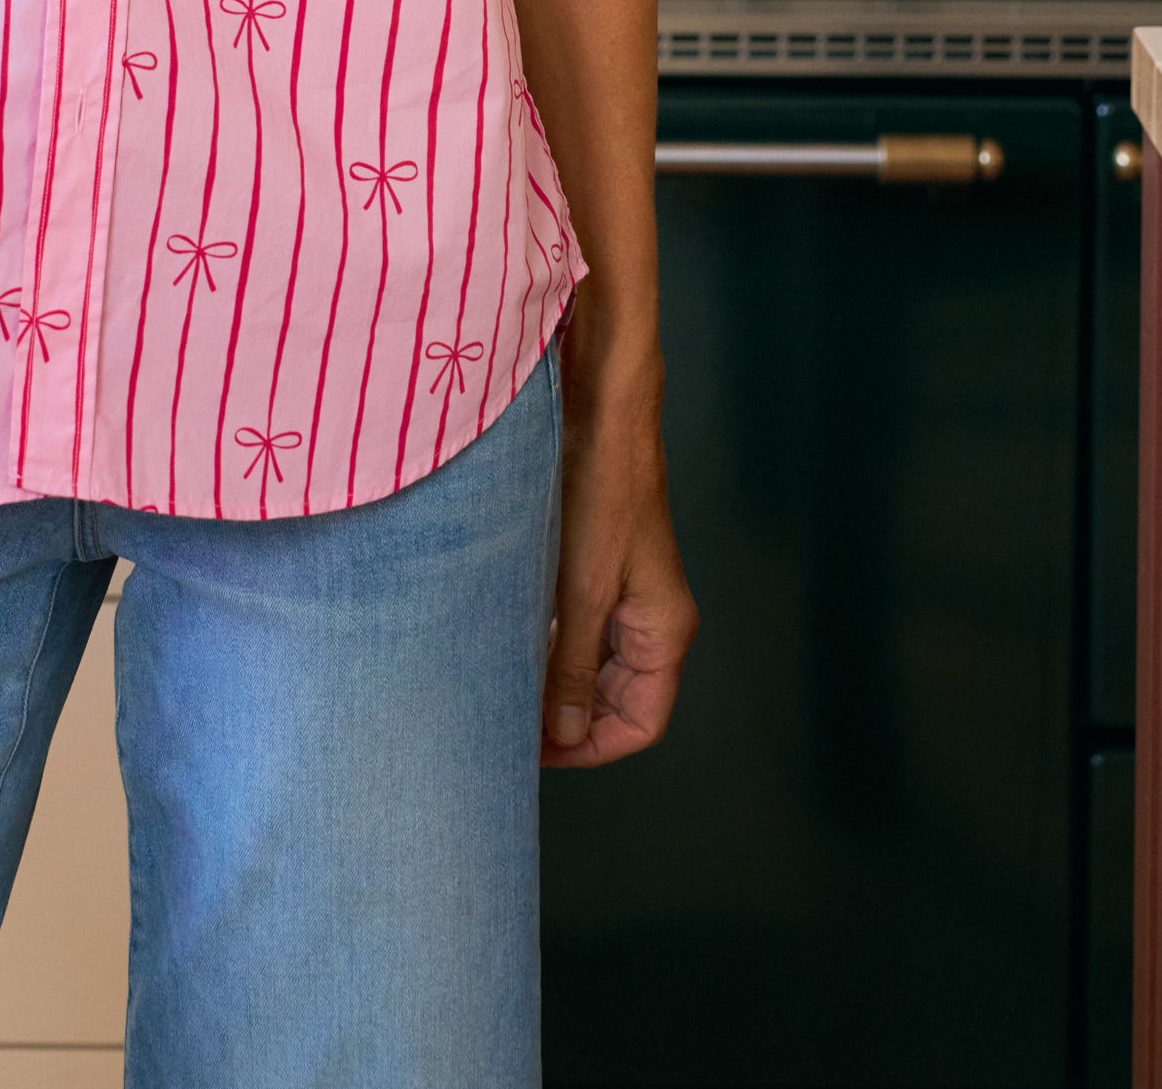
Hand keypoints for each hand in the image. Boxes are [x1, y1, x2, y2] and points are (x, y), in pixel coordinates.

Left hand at [542, 361, 697, 768]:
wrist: (601, 408)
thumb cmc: (603, 488)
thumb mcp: (583, 587)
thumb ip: (572, 664)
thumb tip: (561, 733)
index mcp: (662, 631)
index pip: (639, 724)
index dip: (590, 748)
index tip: (533, 752)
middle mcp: (649, 619)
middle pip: (615, 700)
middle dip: (566, 719)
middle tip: (505, 725)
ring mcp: (626, 593)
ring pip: (592, 665)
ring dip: (552, 681)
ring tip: (499, 689)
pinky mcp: (599, 567)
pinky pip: (578, 628)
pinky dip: (547, 644)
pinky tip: (506, 642)